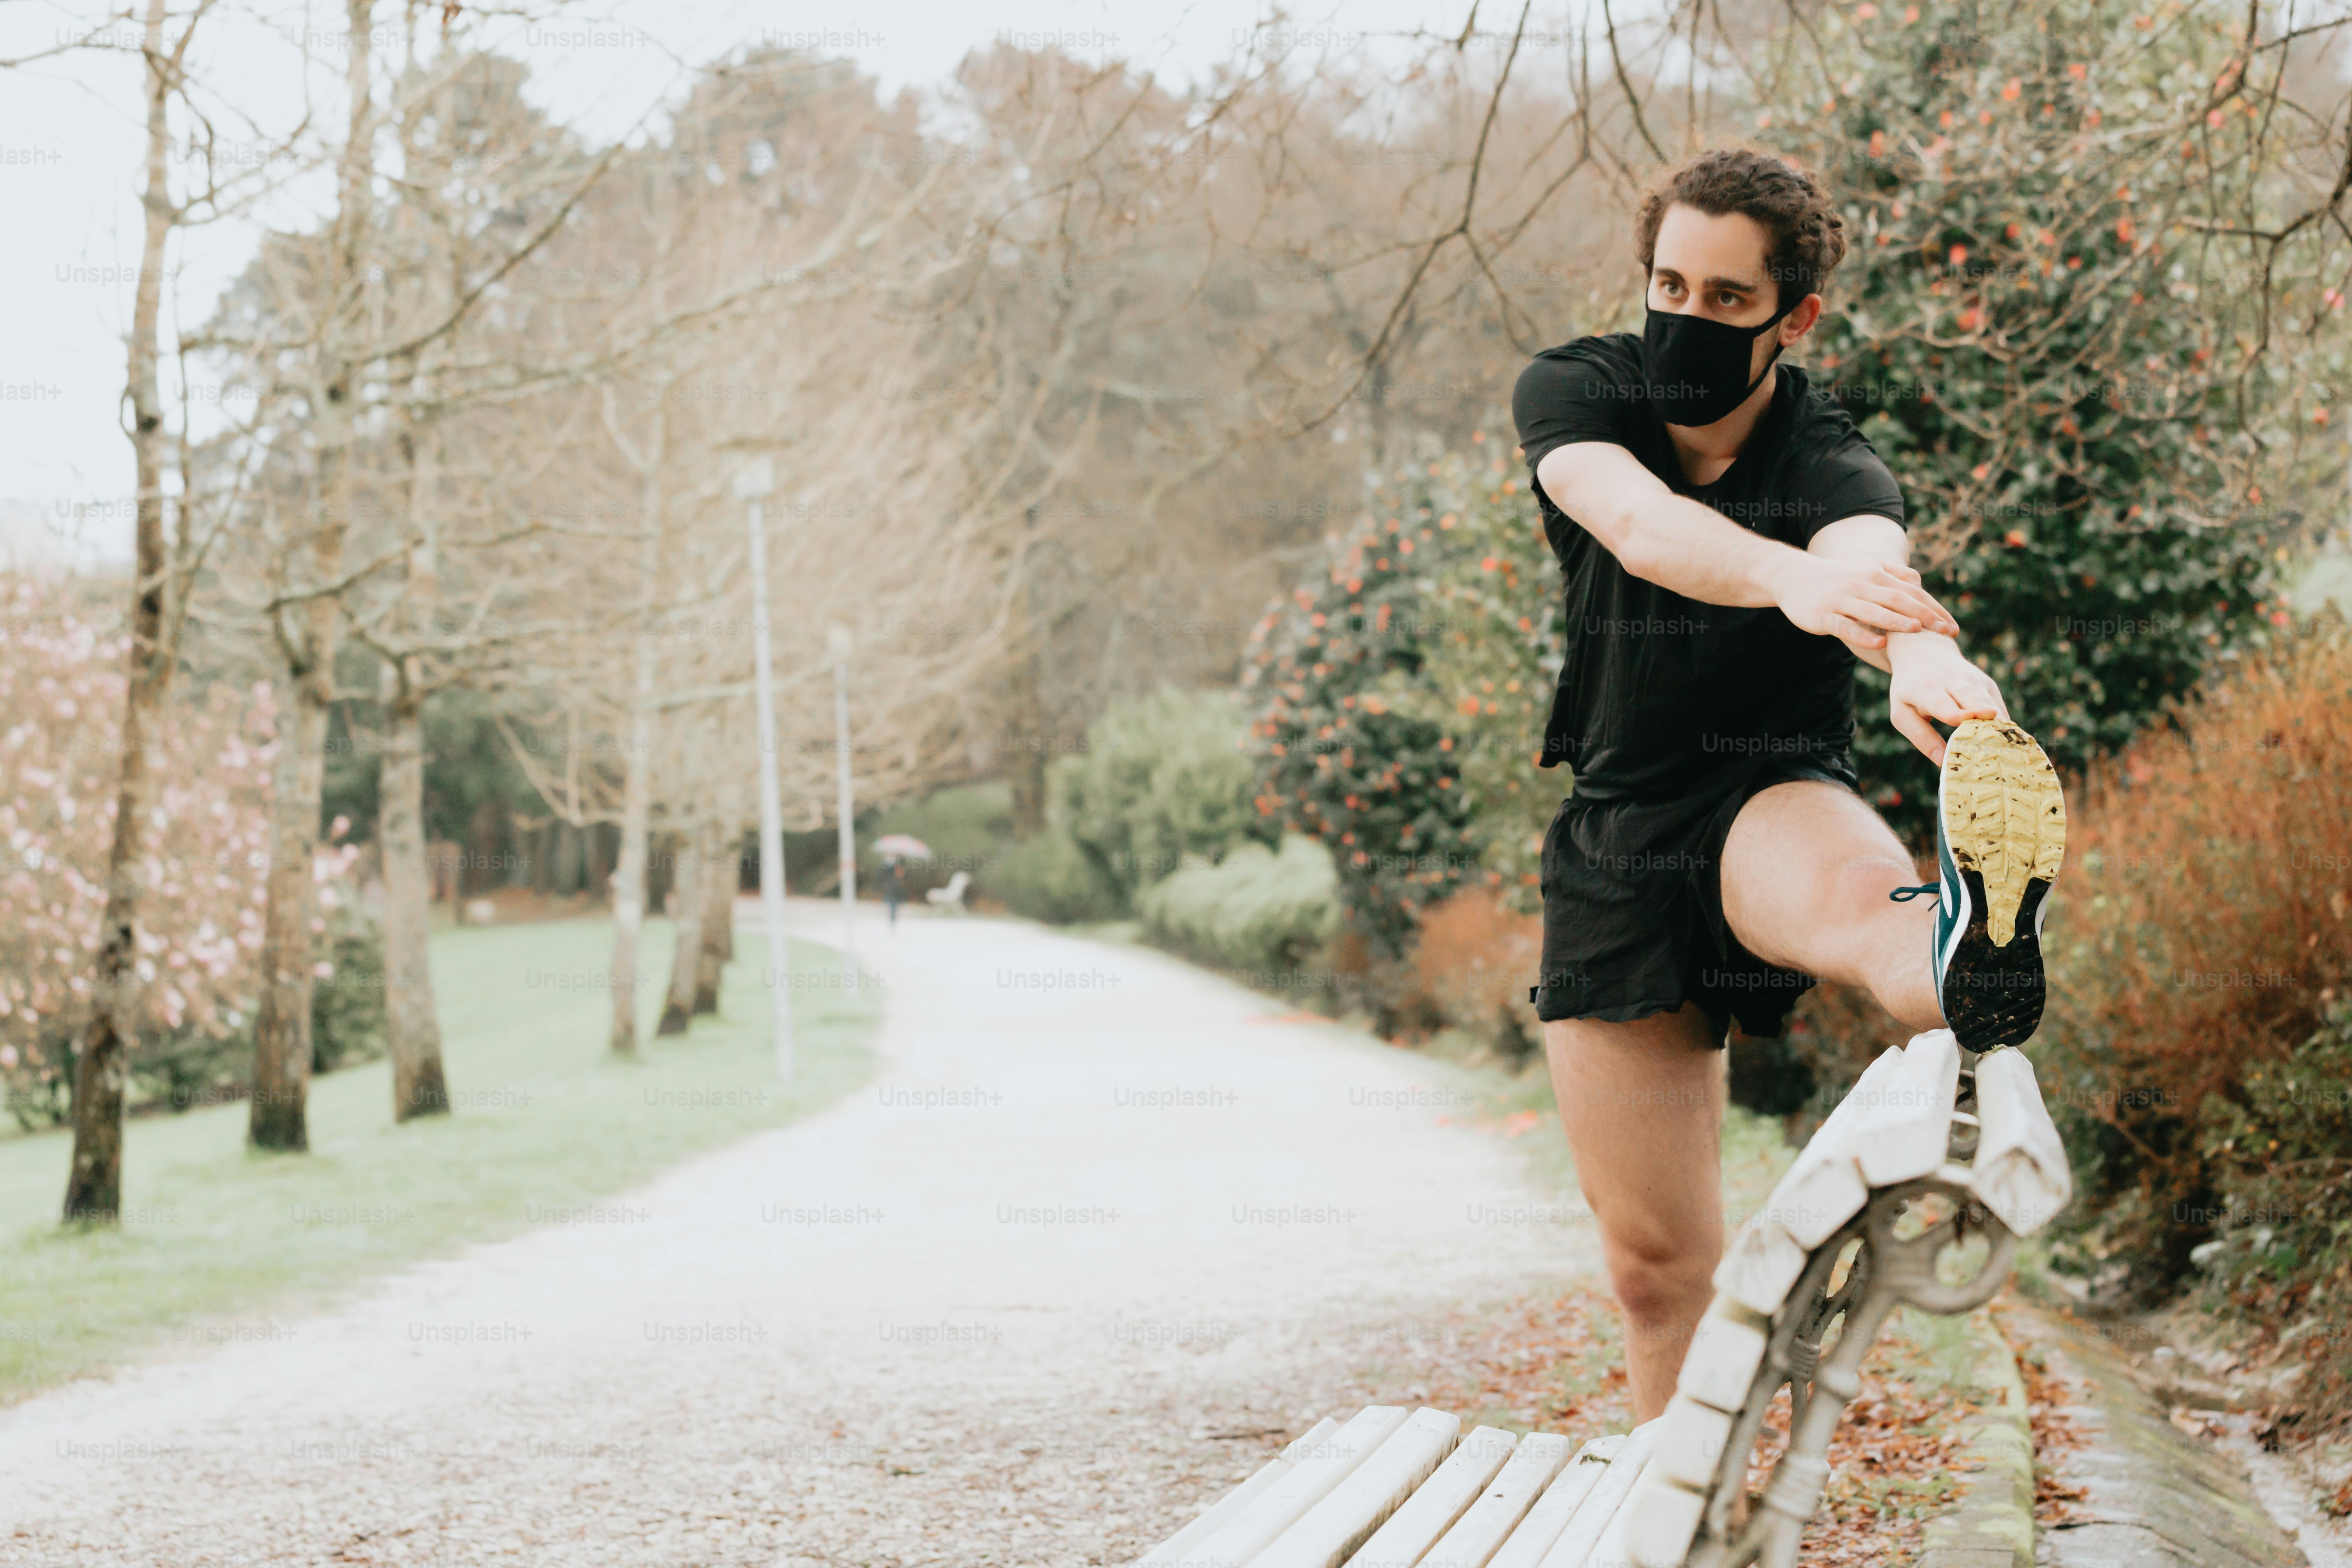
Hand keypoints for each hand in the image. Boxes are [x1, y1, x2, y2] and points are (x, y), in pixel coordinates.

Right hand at [1772, 554, 1958, 646]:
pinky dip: (1863, 635)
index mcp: (1876, 573)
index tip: (1952, 626)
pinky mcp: (1823, 615)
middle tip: (1946, 631)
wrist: (1792, 576)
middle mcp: (1861, 584)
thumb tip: (1919, 583)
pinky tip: (1880, 644)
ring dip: (1897, 621)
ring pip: (1873, 611)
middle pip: (1898, 599)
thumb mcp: (1865, 568)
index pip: (1912, 592)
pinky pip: (1846, 627)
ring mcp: (1841, 600)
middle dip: (1925, 615)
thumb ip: (1893, 574)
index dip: (1934, 608)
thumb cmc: (1835, 576)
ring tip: (1917, 630)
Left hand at [1886, 634, 2008, 762]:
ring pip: (1990, 703)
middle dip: (1983, 713)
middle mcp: (1953, 682)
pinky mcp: (1988, 684)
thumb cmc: (1909, 689)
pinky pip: (2000, 708)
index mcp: (1927, 689)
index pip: (1942, 702)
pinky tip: (2011, 744)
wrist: (1924, 651)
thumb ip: (1921, 737)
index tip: (1963, 720)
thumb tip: (1944, 762)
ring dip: (1998, 725)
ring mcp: (1974, 681)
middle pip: (1972, 699)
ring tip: (2007, 748)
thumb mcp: (1902, 712)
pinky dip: (2004, 725)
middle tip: (1994, 732)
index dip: (1953, 712)